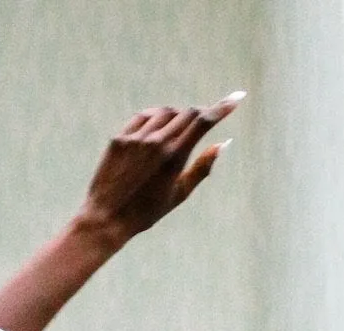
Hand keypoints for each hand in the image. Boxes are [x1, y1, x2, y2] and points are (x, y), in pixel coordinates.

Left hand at [74, 98, 241, 246]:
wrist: (107, 219)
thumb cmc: (146, 212)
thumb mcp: (179, 194)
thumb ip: (201, 168)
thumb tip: (221, 144)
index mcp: (175, 157)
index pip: (203, 122)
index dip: (223, 107)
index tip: (237, 98)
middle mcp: (157, 143)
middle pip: (187, 113)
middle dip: (199, 115)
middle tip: (201, 123)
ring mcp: (137, 138)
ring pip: (166, 112)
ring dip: (176, 116)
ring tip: (174, 133)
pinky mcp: (120, 138)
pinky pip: (144, 116)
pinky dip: (155, 118)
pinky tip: (156, 128)